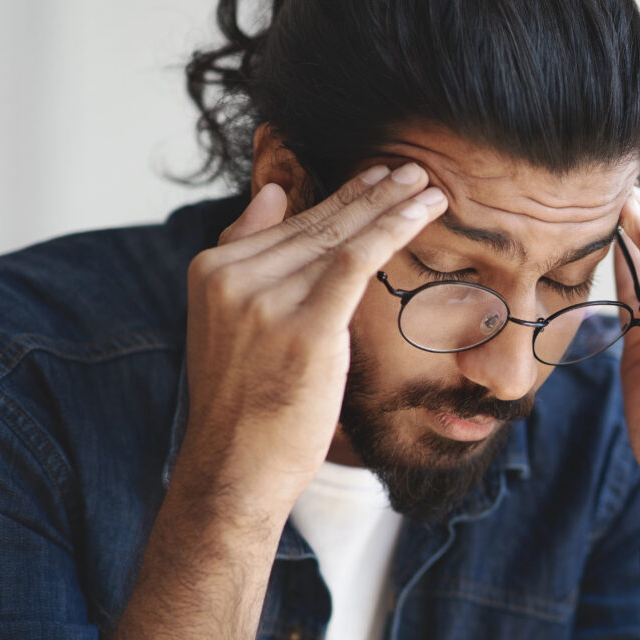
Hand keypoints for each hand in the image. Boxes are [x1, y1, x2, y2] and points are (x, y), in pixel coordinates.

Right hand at [178, 163, 446, 513]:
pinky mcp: (304, 327)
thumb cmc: (245, 407)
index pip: (289, 224)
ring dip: (390, 205)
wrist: (235, 471)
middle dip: (370, 192)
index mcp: (213, 271)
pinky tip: (423, 210)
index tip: (377, 178)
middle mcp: (234, 277)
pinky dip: (393, 230)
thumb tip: (273, 193)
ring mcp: (265, 300)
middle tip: (410, 169)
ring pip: (340, 236)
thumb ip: (246, 256)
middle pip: (318, 224)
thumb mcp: (229, 324)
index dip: (340, 197)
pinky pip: (356, 261)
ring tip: (426, 185)